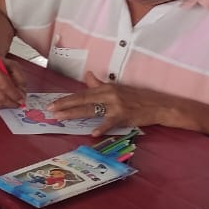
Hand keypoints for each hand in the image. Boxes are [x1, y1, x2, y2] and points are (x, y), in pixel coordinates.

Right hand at [0, 57, 27, 108]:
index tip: (21, 99)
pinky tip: (1, 99)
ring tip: (12, 102)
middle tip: (18, 103)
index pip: (4, 86)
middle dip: (11, 102)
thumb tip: (22, 93)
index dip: (14, 95)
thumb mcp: (13, 65)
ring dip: (5, 105)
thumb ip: (20, 78)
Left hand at [47, 73, 166, 136]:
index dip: (66, 98)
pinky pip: (110, 122)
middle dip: (64, 105)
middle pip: (82, 100)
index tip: (52, 103)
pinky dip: (102, 127)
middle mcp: (109, 94)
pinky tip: (93, 133)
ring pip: (91, 109)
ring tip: (60, 117)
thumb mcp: (117, 88)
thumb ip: (100, 84)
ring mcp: (116, 105)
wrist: (158, 105)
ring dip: (74, 114)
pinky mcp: (124, 115)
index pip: (82, 93)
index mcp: (106, 87)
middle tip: (50, 109)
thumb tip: (87, 76)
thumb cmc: (137, 98)